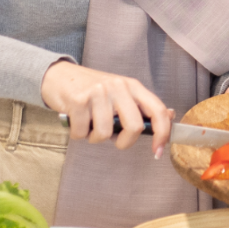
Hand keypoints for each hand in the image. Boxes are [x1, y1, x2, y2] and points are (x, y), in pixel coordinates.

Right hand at [40, 61, 174, 156]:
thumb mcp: (120, 93)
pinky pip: (82, 133)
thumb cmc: (91, 89)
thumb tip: (169, 117)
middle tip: (113, 139)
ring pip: (104, 134)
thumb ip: (140, 107)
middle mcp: (118, 86)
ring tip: (89, 125)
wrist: (59, 75)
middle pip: (135, 127)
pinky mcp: (78, 99)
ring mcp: (98, 92)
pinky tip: (76, 121)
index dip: (163, 133)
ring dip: (95, 138)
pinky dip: (78, 134)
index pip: (158, 110)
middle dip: (124, 142)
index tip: (158, 152)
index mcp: (133, 86)